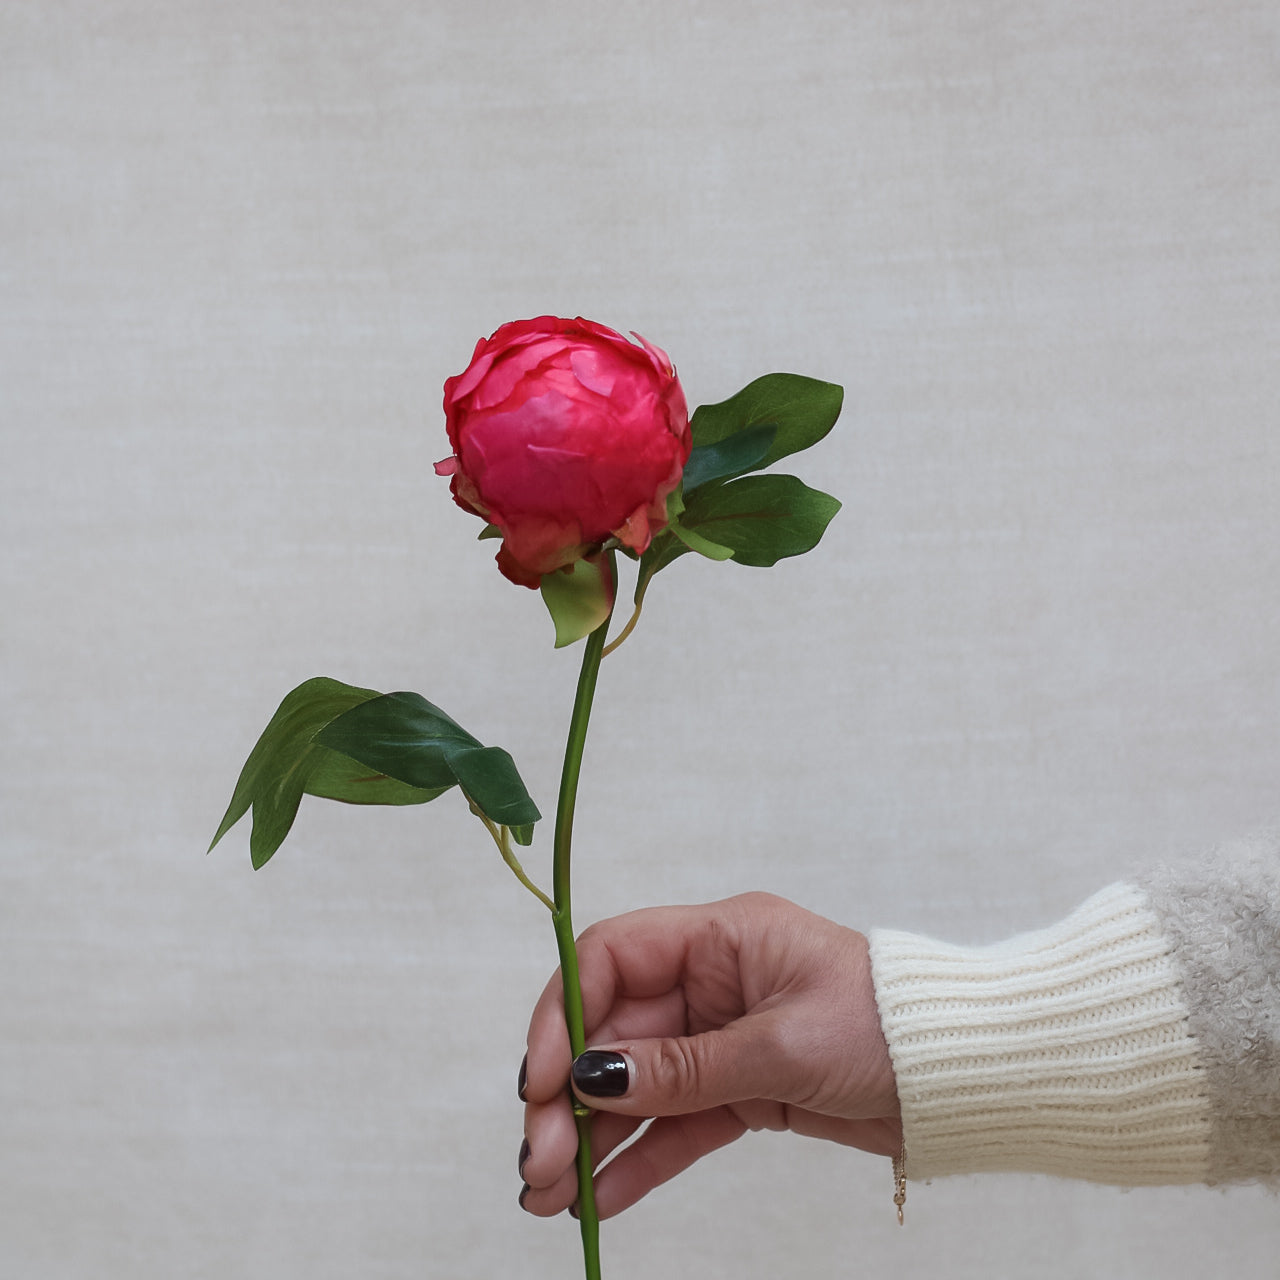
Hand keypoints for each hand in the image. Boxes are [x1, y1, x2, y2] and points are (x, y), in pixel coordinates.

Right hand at [519, 892, 900, 1218]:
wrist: (961, 1077)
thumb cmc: (888, 1027)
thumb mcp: (782, 1046)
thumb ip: (685, 1067)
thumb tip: (591, 1079)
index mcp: (719, 937)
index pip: (611, 957)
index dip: (563, 1013)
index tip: (538, 1080)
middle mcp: (710, 981)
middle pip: (612, 1031)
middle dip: (566, 1096)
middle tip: (538, 1162)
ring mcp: (721, 1037)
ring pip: (637, 1085)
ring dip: (591, 1137)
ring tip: (549, 1196)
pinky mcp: (740, 1090)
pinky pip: (677, 1123)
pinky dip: (640, 1159)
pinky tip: (601, 1199)